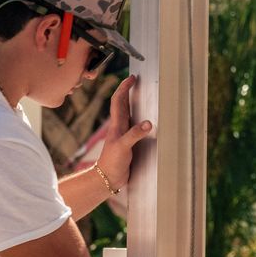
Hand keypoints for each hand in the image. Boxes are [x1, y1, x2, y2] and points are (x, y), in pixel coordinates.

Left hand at [94, 76, 151, 192]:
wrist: (107, 178)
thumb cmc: (112, 163)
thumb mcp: (123, 147)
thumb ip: (135, 134)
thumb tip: (149, 123)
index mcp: (117, 125)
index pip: (119, 100)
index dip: (124, 88)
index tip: (132, 78)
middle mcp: (119, 127)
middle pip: (121, 104)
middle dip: (127, 91)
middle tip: (134, 81)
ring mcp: (122, 135)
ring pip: (126, 114)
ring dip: (131, 103)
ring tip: (138, 95)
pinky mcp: (127, 143)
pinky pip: (133, 126)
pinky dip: (138, 119)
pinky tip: (143, 122)